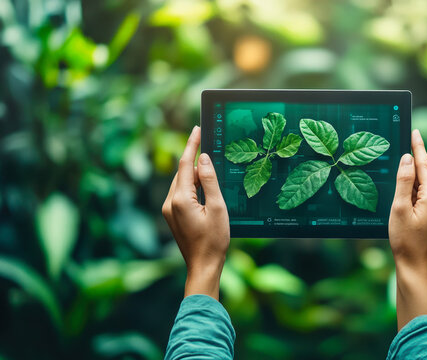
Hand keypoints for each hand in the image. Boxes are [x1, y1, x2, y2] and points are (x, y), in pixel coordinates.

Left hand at [162, 126, 229, 299]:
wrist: (203, 265)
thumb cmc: (214, 240)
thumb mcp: (218, 207)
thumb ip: (210, 181)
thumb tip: (203, 158)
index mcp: (180, 199)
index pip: (185, 165)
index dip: (191, 145)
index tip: (197, 129)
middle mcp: (169, 202)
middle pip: (182, 172)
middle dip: (192, 156)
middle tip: (204, 139)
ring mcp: (169, 210)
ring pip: (180, 182)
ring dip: (192, 171)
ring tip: (207, 159)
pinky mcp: (172, 215)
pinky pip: (180, 192)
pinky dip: (191, 184)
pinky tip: (203, 183)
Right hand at [388, 129, 426, 328]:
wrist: (416, 269)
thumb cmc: (404, 241)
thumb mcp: (398, 209)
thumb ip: (403, 182)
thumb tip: (407, 160)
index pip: (426, 165)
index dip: (419, 148)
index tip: (416, 132)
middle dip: (418, 165)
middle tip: (400, 165)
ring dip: (421, 179)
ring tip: (402, 189)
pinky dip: (424, 191)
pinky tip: (410, 201)